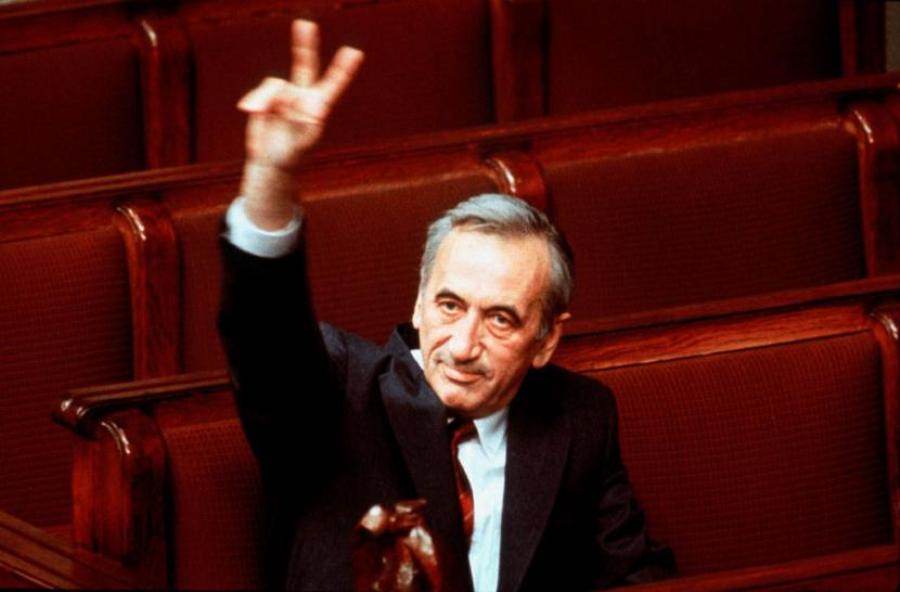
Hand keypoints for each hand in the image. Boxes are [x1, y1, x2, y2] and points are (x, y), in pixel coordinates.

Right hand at [238, 20, 363, 228]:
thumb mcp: (301, 145)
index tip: (355, 53)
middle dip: (304, 45)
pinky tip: (250, 111)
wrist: (272, 160)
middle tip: (306, 24)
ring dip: (265, 100)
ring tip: (254, 113)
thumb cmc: (294, 155)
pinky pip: (261, 94)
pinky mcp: (266, 98)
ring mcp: (284, 95)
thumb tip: (298, 103)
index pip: (332, 85)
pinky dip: (256, 102)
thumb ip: (305, 125)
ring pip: (275, 87)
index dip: (342, 70)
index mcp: (318, 107)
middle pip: (304, 66)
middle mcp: (302, 96)